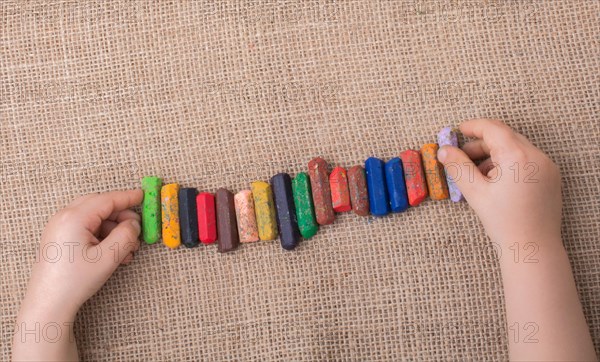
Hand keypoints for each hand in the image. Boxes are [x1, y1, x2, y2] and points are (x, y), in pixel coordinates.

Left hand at [13, 190, 142, 360]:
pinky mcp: (59, 238)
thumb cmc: (74, 281)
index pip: (107, 200)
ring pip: (94, 217)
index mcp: (74, 218)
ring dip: (113, 228)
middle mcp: (63, 217)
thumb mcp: (108, 258)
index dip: (127, 197)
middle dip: (121, 215)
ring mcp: (59, 227)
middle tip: (137, 227)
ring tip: (127, 248)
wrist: (49, 303)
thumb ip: (126, 235)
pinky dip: (102, 235)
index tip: (143, 196)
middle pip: (99, 205)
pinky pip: (85, 228)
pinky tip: (114, 252)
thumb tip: (134, 224)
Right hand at [437, 119, 561, 247]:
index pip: (493, 129)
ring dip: (494, 154)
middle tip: (461, 156)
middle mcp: (537, 157)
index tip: (458, 130)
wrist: (533, 248)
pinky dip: (508, 163)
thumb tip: (444, 151)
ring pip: (516, 148)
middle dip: (481, 143)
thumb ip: (458, 167)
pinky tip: (495, 182)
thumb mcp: (475, 193)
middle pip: (505, 137)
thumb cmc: (504, 222)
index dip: (473, 126)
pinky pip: (526, 160)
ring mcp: (547, 167)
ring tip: (477, 175)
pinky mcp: (550, 177)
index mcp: (518, 157)